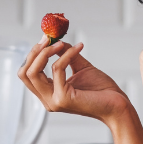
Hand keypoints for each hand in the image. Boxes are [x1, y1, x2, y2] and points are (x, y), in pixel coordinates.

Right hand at [18, 39, 133, 124]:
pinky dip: (66, 55)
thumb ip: (65, 55)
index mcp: (49, 94)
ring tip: (60, 43)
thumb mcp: (79, 67)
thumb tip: (55, 40)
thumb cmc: (101, 90)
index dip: (33, 55)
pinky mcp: (63, 98)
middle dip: (34, 52)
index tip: (45, 38)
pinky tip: (79, 48)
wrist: (118, 105)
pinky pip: (57, 69)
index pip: (27, 74)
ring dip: (46, 52)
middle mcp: (48, 100)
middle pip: (24, 73)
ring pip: (33, 72)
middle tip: (47, 39)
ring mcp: (54, 101)